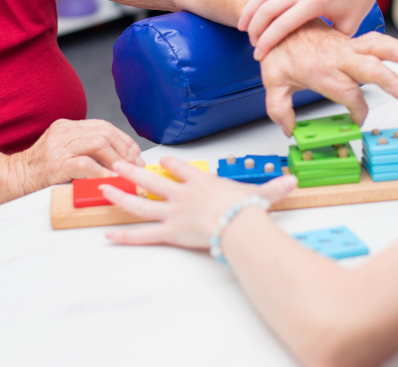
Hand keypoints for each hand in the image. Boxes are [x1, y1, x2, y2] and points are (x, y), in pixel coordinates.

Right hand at [9, 118, 143, 192]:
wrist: (12, 179)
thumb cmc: (40, 172)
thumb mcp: (65, 153)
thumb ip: (87, 152)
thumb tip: (120, 162)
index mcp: (68, 127)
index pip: (104, 126)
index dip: (124, 140)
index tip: (135, 154)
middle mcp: (64, 131)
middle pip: (105, 132)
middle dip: (124, 149)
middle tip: (135, 165)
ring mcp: (60, 146)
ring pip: (99, 144)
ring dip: (117, 160)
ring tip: (126, 172)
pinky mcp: (57, 163)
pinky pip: (86, 164)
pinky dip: (102, 172)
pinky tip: (110, 179)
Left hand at [102, 156, 297, 248]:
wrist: (237, 223)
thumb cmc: (246, 209)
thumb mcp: (260, 194)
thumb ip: (273, 188)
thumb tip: (292, 182)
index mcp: (201, 182)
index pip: (182, 169)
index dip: (171, 164)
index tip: (162, 160)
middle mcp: (182, 194)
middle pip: (152, 180)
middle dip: (133, 172)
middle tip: (118, 165)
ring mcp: (173, 212)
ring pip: (141, 203)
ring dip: (121, 196)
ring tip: (104, 189)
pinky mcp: (170, 232)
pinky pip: (143, 235)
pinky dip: (126, 237)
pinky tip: (110, 236)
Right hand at [239, 0, 392, 59]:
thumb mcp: (349, 24)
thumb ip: (331, 41)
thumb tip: (319, 57)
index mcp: (316, 2)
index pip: (282, 25)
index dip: (267, 42)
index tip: (258, 55)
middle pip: (267, 9)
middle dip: (254, 28)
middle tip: (249, 42)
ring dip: (251, 9)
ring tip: (242, 25)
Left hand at [261, 23, 397, 134]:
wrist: (278, 22)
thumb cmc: (279, 50)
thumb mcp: (272, 81)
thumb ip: (279, 108)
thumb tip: (289, 129)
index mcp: (321, 69)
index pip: (348, 94)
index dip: (358, 110)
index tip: (358, 121)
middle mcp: (337, 56)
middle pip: (369, 68)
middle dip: (391, 82)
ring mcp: (345, 46)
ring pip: (376, 47)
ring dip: (396, 53)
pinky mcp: (349, 40)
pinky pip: (373, 40)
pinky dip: (392, 44)